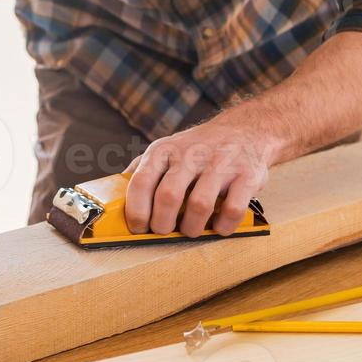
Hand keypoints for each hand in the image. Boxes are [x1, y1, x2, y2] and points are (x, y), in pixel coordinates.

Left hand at [122, 109, 282, 237]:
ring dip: (192, 228)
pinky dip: (223, 227)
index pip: (140, 183)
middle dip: (163, 224)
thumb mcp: (167, 149)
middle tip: (165, 231)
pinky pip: (232, 210)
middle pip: (168, 197)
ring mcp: (220, 164)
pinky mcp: (246, 175)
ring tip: (191, 230)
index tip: (138, 228)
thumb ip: (143, 170)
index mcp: (164, 150)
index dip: (136, 212)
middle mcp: (190, 154)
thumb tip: (115, 196)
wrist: (245, 130)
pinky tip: (218, 226)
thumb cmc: (198, 148)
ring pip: (199, 206)